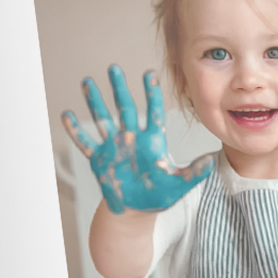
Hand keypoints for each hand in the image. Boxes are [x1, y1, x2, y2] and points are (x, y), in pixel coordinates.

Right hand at [63, 65, 214, 214]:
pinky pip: (86, 143)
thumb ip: (193, 173)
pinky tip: (66, 115)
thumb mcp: (178, 185)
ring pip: (103, 119)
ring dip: (95, 101)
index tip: (149, 73)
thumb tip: (211, 162)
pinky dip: (75, 131)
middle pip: (125, 108)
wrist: (135, 210)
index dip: (151, 93)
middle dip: (119, 88)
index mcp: (152, 141)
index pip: (153, 111)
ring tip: (87, 81)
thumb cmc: (158, 195)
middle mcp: (132, 138)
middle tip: (114, 67)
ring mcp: (114, 147)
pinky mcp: (100, 159)